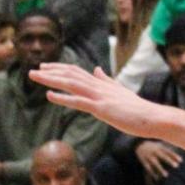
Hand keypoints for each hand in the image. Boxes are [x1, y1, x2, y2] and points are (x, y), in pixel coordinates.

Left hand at [31, 60, 161, 138]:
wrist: (152, 117)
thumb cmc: (136, 109)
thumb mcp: (118, 91)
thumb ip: (106, 80)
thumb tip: (97, 69)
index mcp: (101, 84)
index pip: (76, 71)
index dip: (59, 68)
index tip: (45, 67)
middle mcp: (98, 86)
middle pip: (70, 74)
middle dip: (50, 72)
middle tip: (32, 71)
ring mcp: (99, 97)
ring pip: (71, 84)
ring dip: (51, 80)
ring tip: (34, 77)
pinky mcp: (102, 109)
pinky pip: (79, 102)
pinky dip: (63, 98)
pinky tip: (49, 95)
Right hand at [135, 139, 182, 184]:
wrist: (139, 145)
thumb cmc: (154, 148)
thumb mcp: (161, 146)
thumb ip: (169, 151)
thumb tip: (181, 157)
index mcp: (160, 148)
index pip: (168, 151)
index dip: (174, 156)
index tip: (181, 160)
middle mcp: (155, 152)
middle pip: (163, 156)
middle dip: (169, 161)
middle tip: (176, 166)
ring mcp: (149, 156)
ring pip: (155, 163)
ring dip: (161, 169)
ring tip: (166, 175)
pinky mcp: (144, 161)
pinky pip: (148, 168)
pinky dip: (152, 173)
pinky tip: (157, 178)